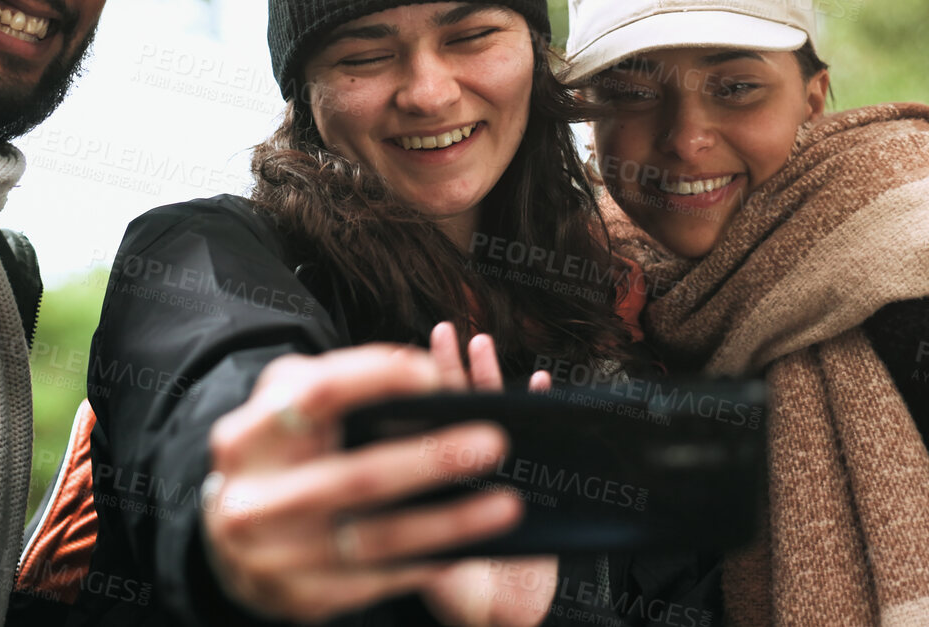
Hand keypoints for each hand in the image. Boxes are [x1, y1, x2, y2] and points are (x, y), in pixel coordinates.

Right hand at [201, 344, 523, 623]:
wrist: (229, 538)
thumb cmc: (277, 454)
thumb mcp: (281, 404)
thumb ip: (334, 380)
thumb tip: (422, 376)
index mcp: (247, 437)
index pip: (316, 395)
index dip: (376, 378)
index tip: (432, 371)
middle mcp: (253, 499)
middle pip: (354, 477)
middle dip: (431, 459)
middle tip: (492, 441)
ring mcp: (275, 557)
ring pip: (375, 539)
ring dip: (449, 522)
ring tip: (505, 503)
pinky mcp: (301, 598)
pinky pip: (378, 579)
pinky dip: (428, 560)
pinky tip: (469, 544)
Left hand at [421, 324, 556, 626]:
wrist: (502, 620)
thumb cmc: (461, 595)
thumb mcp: (430, 560)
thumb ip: (413, 529)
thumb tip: (387, 489)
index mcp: (433, 482)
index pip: (420, 424)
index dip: (417, 390)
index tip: (408, 356)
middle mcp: (462, 471)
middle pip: (454, 410)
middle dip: (449, 371)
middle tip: (445, 331)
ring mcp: (497, 473)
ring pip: (491, 416)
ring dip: (489, 377)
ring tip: (481, 342)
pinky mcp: (536, 483)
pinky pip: (540, 436)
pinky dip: (540, 407)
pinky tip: (542, 381)